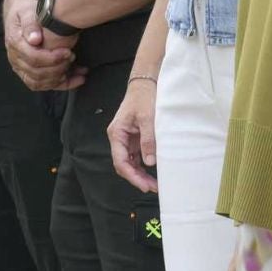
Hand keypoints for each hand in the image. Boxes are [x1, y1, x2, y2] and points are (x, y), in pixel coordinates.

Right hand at [4, 0, 81, 91]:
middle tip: (73, 56)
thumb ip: (31, 24)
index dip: (52, 58)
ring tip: (78, 70)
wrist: (19, 15)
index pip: (33, 58)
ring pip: (39, 83)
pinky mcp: (29, 73)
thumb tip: (35, 39)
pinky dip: (62, 85)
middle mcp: (16, 59)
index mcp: (15, 44)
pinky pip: (44, 85)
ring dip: (60, 80)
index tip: (68, 52)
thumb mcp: (27, 11)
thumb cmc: (25, 12)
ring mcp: (21, 68)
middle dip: (58, 68)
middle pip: (37, 73)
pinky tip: (78, 78)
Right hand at [108, 76, 158, 192]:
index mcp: (117, 133)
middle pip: (124, 165)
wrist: (146, 83)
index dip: (132, 176)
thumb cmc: (144, 96)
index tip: (144, 185)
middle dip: (137, 178)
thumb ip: (148, 140)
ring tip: (154, 183)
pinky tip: (153, 171)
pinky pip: (137, 156)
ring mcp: (126, 139)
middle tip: (153, 187)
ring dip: (141, 174)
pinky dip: (144, 165)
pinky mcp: (134, 138)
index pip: (121, 161)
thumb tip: (149, 162)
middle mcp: (119, 138)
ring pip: (130, 162)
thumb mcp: (148, 118)